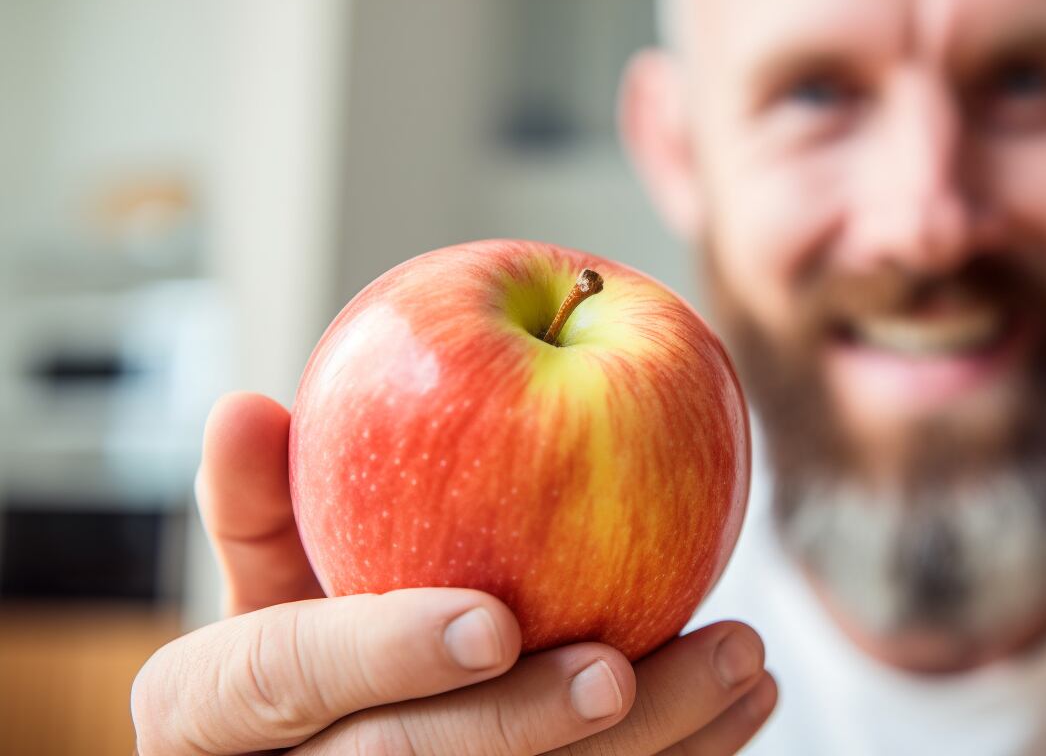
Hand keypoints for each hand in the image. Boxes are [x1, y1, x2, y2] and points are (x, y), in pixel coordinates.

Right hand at [132, 392, 776, 754]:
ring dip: (647, 746)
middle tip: (626, 668)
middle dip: (527, 728)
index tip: (495, 622)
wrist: (329, 748)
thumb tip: (245, 406)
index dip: (386, 653)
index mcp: (219, 714)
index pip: (285, 681)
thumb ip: (261, 506)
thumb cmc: (306, 649)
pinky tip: (744, 706)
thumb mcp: (266, 582)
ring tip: (740, 665)